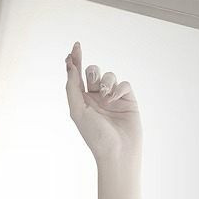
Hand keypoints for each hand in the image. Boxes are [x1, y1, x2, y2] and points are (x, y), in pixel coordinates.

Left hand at [64, 41, 142, 162]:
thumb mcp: (77, 111)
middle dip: (92, 71)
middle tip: (91, 80)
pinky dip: (119, 89)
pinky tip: (115, 99)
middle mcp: (95, 99)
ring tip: (105, 97)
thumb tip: (70, 66)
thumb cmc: (95, 136)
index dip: (76, 60)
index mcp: (81, 102)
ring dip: (106, 82)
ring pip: (109, 76)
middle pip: (93, 72)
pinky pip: (123, 84)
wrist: (118, 151)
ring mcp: (112, 98)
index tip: (75, 47)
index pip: (77, 76)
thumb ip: (72, 88)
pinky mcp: (127, 100)